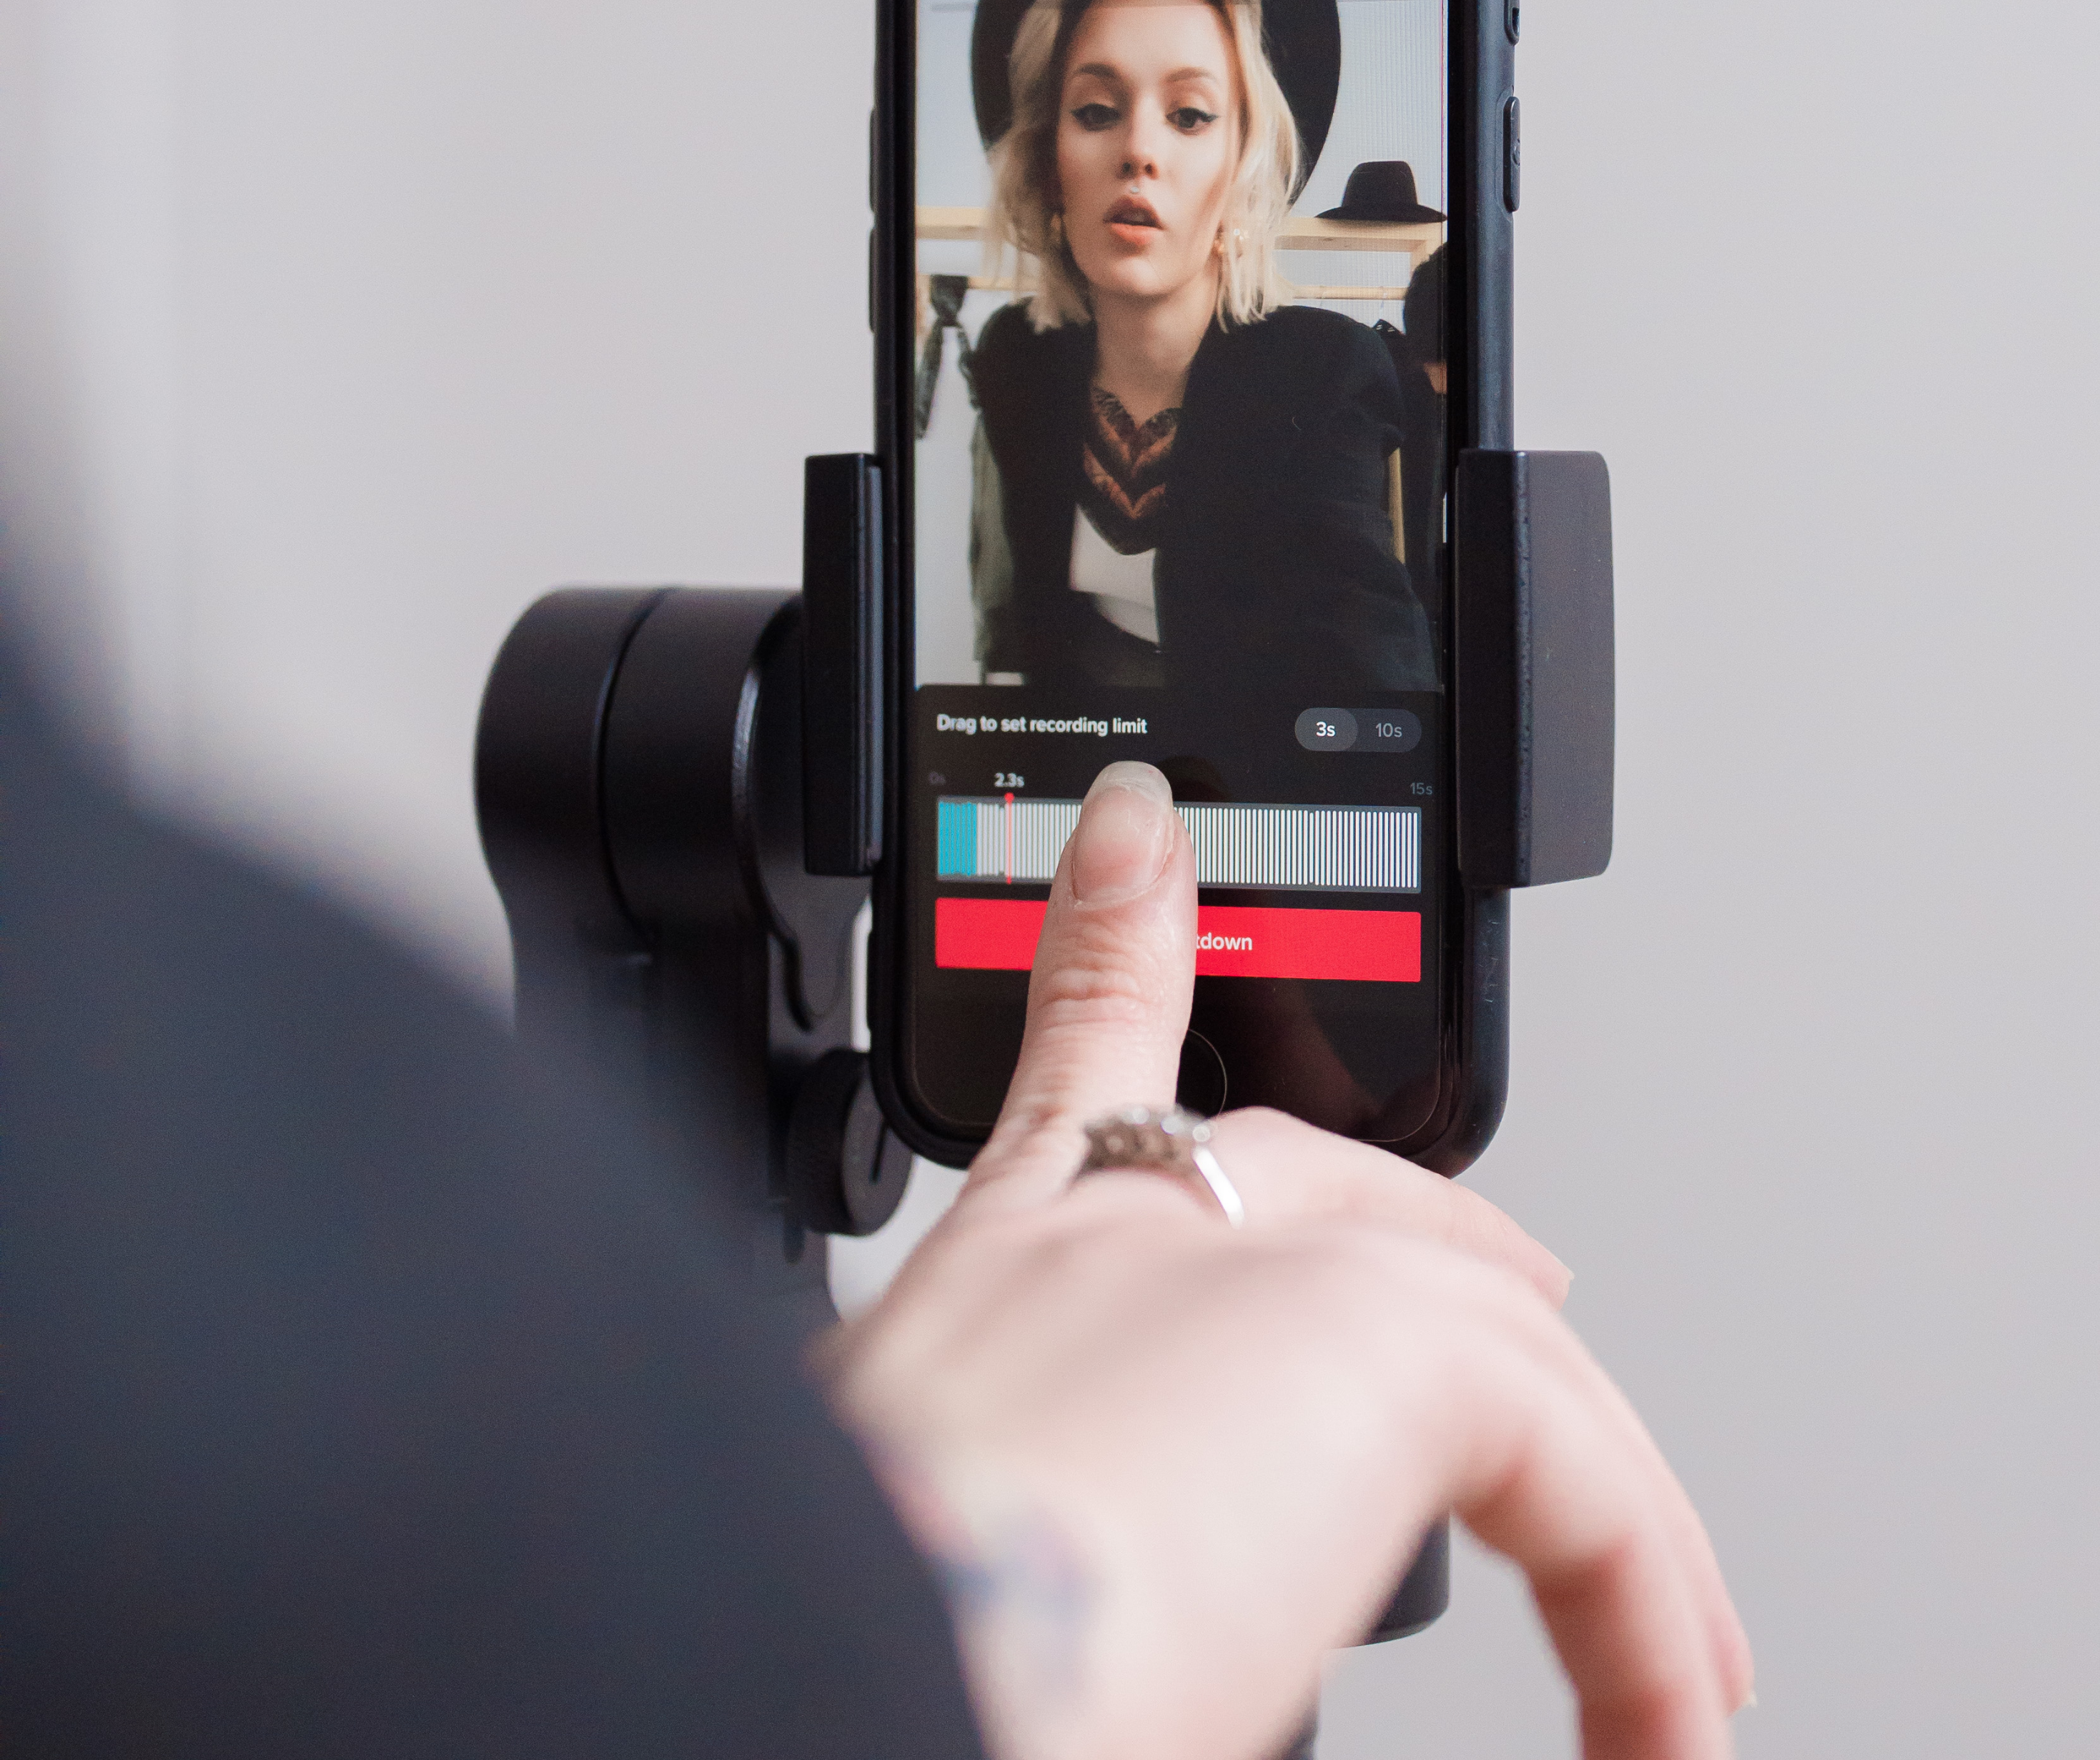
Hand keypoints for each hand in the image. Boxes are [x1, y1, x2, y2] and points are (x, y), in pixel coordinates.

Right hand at [824, 763, 1751, 1759]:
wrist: (876, 1658)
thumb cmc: (901, 1622)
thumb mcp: (920, 1534)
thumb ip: (1019, 1509)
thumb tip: (1067, 1638)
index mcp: (1015, 1271)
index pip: (1078, 1053)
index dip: (1113, 932)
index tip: (1138, 840)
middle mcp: (1127, 1240)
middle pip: (1316, 1181)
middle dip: (1429, 1225)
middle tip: (1525, 1280)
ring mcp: (1255, 1268)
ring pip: (1474, 1340)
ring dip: (1584, 1500)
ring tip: (1658, 1630)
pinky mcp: (1377, 1341)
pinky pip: (1570, 1475)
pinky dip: (1635, 1616)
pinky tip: (1671, 1709)